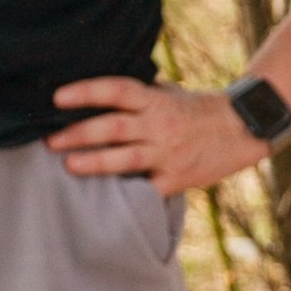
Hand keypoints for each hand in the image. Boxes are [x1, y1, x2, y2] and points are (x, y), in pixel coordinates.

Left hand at [49, 77, 261, 198]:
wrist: (241, 129)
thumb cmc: (195, 108)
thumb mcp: (167, 91)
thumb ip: (136, 93)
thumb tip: (94, 92)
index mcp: (154, 99)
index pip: (115, 91)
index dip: (85, 92)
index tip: (57, 97)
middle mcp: (159, 124)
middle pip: (114, 127)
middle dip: (79, 134)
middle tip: (50, 140)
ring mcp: (168, 153)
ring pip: (126, 159)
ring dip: (95, 162)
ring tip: (69, 165)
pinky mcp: (177, 178)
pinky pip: (147, 188)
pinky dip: (126, 193)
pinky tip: (104, 199)